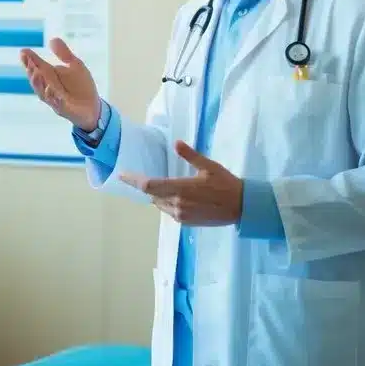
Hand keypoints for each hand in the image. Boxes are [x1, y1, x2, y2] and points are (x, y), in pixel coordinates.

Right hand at [20, 38, 100, 130]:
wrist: (93, 106)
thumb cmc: (82, 86)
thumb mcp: (75, 65)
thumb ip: (64, 54)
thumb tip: (52, 39)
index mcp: (50, 76)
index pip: (37, 66)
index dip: (29, 60)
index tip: (23, 51)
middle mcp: (48, 87)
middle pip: (36, 79)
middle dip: (31, 70)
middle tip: (28, 61)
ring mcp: (54, 99)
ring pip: (42, 92)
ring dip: (38, 83)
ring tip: (36, 72)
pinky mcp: (63, 109)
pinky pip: (56, 103)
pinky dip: (52, 97)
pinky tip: (50, 88)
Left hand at [124, 141, 243, 225]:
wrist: (242, 207)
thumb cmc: (226, 184)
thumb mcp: (209, 166)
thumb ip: (190, 156)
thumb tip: (176, 143)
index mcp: (180, 188)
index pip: (149, 186)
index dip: (133, 181)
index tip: (122, 175)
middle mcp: (177, 204)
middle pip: (152, 195)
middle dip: (147, 187)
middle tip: (142, 176)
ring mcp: (181, 215)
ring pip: (160, 204)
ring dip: (158, 195)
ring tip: (161, 185)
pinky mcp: (187, 222)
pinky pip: (170, 211)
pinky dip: (167, 202)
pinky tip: (175, 195)